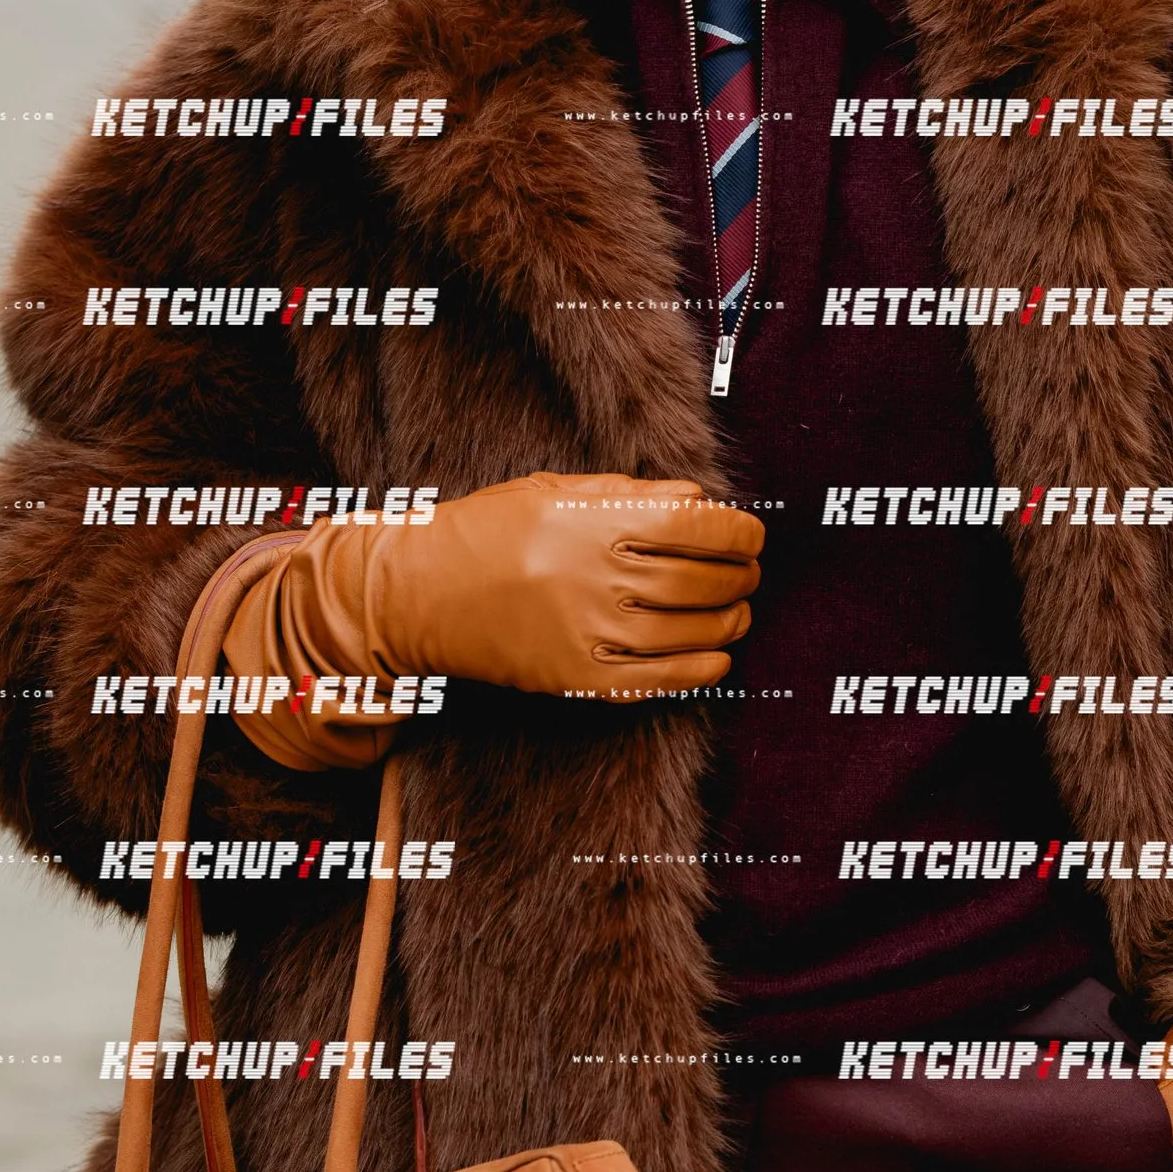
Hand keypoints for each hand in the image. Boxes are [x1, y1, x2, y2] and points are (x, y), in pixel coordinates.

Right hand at [325, 473, 763, 700]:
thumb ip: (630, 494)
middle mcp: (598, 578)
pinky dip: (701, 669)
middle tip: (748, 574)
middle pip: (701, 581)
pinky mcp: (579, 678)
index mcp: (595, 523)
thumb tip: (700, 501)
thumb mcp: (556, 491)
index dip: (738, 533)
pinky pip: (661, 680)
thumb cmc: (491, 532)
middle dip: (738, 577)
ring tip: (737, 612)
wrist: (421, 592)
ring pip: (690, 632)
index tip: (750, 535)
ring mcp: (591, 633)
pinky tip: (716, 656)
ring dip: (728, 622)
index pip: (697, 527)